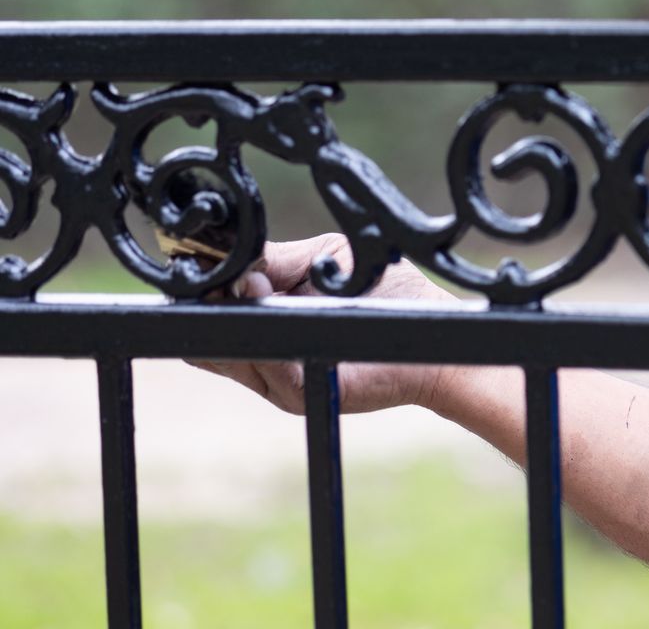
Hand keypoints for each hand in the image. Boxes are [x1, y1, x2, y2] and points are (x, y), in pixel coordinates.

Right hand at [188, 232, 458, 415]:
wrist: (434, 334)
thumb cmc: (385, 292)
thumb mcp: (325, 260)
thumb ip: (274, 261)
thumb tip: (226, 261)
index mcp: (266, 324)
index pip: (211, 317)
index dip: (203, 293)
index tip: (205, 269)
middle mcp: (266, 359)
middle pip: (208, 342)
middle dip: (215, 307)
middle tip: (236, 281)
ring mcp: (281, 383)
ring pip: (233, 357)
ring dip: (242, 322)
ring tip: (257, 291)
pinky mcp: (305, 398)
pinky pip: (275, 372)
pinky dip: (273, 347)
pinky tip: (282, 319)